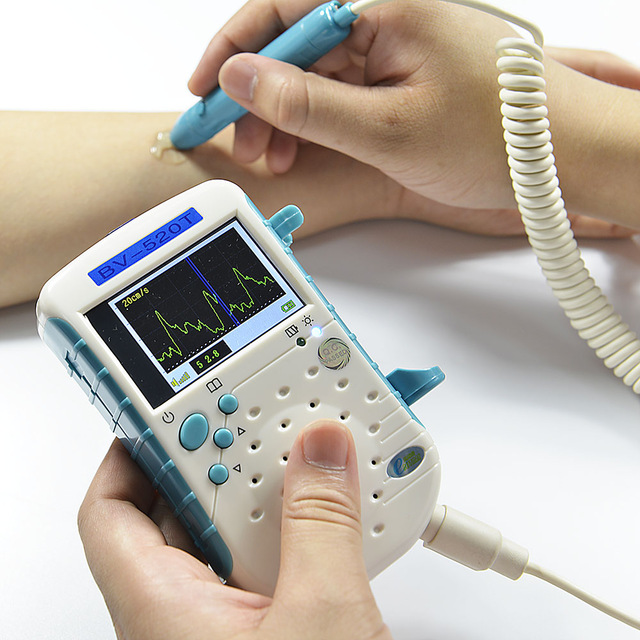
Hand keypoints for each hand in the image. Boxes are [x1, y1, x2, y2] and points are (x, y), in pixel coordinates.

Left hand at [78, 421, 391, 639]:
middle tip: (256, 420)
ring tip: (302, 455)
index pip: (112, 508)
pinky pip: (269, 554)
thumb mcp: (323, 620)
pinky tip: (330, 507)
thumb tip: (321, 449)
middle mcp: (185, 612)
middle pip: (177, 507)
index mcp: (162, 608)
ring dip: (267, 489)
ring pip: (230, 530)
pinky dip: (295, 522)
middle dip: (218, 458)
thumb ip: (321, 523)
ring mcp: (228, 621)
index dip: (131, 448)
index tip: (170, 405)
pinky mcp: (268, 625)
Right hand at [189, 0, 637, 236]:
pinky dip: (317, 121)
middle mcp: (387, 14)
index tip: (202, 89)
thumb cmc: (492, 136)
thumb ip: (308, 103)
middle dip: (258, 97)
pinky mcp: (403, 74)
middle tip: (242, 145)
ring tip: (275, 159)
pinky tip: (305, 149)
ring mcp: (395, 45)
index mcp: (384, 6)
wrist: (561, 153)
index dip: (232, 48)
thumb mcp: (386, 129)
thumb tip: (242, 77)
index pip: (282, 7)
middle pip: (294, 44)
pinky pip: (343, 89)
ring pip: (316, 72)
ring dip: (285, 115)